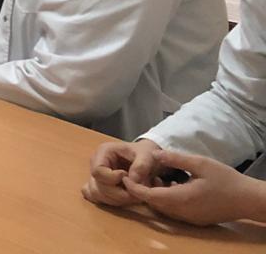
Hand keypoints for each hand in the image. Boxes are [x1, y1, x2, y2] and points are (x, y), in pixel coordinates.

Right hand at [82, 139, 162, 207]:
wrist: (147, 158)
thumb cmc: (145, 154)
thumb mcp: (148, 156)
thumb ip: (141, 166)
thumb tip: (132, 180)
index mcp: (103, 152)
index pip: (97, 171)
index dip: (113, 178)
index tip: (128, 177)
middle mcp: (95, 163)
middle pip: (97, 186)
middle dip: (119, 193)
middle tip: (136, 191)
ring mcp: (95, 175)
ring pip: (96, 194)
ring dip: (116, 199)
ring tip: (133, 194)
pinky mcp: (98, 185)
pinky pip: (96, 197)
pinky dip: (110, 201)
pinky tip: (124, 198)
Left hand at [122, 149, 265, 225]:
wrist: (249, 200)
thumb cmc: (226, 180)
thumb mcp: (200, 163)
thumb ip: (175, 159)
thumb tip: (154, 154)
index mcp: (181, 199)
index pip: (150, 196)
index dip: (135, 188)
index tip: (124, 177)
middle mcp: (183, 212)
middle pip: (154, 204)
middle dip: (142, 190)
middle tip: (137, 174)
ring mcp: (189, 218)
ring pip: (163, 208)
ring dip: (155, 195)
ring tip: (153, 176)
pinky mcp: (196, 219)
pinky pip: (174, 211)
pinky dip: (166, 199)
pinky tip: (172, 184)